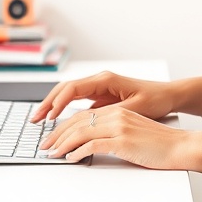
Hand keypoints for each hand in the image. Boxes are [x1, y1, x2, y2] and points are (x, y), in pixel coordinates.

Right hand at [30, 71, 175, 122]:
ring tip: (40, 120)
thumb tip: (91, 121)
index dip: (58, 102)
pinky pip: (77, 102)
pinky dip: (65, 110)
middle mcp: (99, 81)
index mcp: (105, 79)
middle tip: (35, 119)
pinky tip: (57, 121)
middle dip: (48, 103)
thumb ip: (111, 113)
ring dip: (53, 106)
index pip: (73, 88)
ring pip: (69, 95)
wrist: (167, 96)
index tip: (49, 117)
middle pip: (65, 89)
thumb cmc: (154, 99)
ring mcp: (99, 89)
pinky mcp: (101, 98)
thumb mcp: (133, 109)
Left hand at [39, 106, 185, 166]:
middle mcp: (117, 115)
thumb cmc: (160, 144)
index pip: (83, 115)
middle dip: (57, 134)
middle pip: (78, 121)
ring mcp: (119, 127)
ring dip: (63, 144)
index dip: (65, 126)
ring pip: (81, 131)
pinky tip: (70, 158)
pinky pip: (93, 145)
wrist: (180, 146)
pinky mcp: (123, 141)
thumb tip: (93, 143)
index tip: (53, 137)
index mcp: (118, 111)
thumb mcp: (134, 131)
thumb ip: (114, 132)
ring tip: (52, 153)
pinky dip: (78, 151)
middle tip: (45, 146)